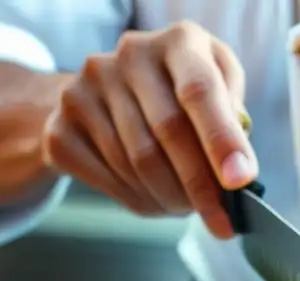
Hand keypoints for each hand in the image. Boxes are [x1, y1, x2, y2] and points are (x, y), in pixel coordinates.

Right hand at [41, 21, 255, 237]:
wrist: (107, 95)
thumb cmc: (181, 95)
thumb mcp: (220, 91)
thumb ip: (234, 119)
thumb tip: (238, 169)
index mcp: (180, 42)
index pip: (199, 90)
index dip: (221, 139)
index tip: (240, 182)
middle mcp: (130, 55)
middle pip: (168, 132)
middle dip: (200, 186)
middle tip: (220, 219)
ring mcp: (86, 88)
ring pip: (138, 163)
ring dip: (171, 198)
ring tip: (186, 206)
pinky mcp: (60, 127)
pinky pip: (109, 179)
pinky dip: (140, 201)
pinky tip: (154, 200)